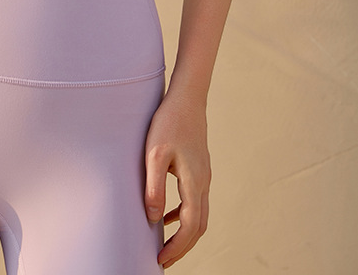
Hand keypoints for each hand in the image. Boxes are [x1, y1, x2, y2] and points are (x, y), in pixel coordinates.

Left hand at [144, 89, 211, 267]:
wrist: (187, 99)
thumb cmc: (169, 122)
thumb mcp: (154, 154)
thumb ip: (154, 187)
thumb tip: (154, 218)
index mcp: (194, 183)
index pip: (190, 226)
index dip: (177, 246)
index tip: (160, 259)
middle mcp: (204, 183)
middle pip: (199, 226)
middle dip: (183, 247)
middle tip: (164, 259)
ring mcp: (204, 175)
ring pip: (199, 215)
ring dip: (185, 233)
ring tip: (166, 244)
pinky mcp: (199, 168)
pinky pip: (195, 201)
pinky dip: (183, 215)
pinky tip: (167, 216)